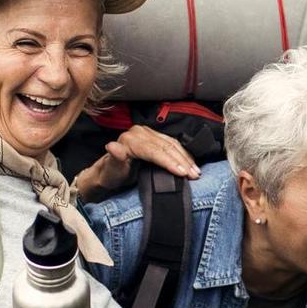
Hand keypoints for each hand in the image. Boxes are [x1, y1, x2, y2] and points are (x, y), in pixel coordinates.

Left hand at [72, 127, 201, 200]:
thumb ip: (114, 158)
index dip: (169, 162)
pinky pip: (172, 143)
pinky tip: (191, 163)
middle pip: (165, 147)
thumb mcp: (111, 169)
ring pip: (172, 144)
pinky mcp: (154, 137)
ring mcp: (148, 133)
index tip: (183, 173)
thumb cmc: (111, 174)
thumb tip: (112, 146)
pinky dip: (183, 154)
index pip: (154, 150)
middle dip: (182, 161)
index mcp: (130, 139)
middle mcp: (140, 132)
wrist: (110, 172)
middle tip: (194, 175)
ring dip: (186, 158)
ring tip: (196, 172)